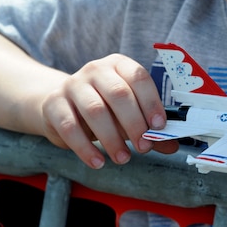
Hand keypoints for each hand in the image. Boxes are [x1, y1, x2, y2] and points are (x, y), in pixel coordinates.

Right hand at [40, 54, 175, 168]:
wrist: (61, 104)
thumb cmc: (105, 107)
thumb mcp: (129, 111)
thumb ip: (149, 126)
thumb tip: (173, 144)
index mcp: (119, 65)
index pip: (139, 77)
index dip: (151, 102)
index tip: (159, 126)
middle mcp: (96, 70)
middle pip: (119, 94)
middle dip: (134, 123)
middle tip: (144, 147)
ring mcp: (73, 85)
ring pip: (95, 110)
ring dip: (112, 138)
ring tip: (123, 158)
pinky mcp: (53, 104)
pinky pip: (70, 127)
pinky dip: (85, 148)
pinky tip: (98, 161)